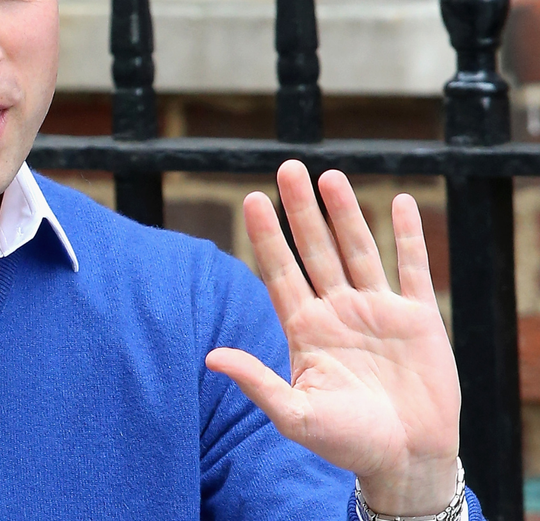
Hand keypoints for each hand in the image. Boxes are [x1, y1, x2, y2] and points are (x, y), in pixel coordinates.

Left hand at [205, 160, 460, 515]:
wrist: (405, 461)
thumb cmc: (346, 444)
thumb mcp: (295, 415)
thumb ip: (257, 382)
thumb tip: (210, 357)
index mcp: (305, 329)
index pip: (280, 271)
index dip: (266, 235)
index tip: (251, 199)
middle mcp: (337, 311)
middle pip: (315, 249)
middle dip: (300, 209)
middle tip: (287, 167)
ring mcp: (377, 311)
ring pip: (358, 250)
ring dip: (345, 213)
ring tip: (329, 176)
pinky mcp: (418, 319)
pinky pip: (412, 268)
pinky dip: (407, 236)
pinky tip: (401, 202)